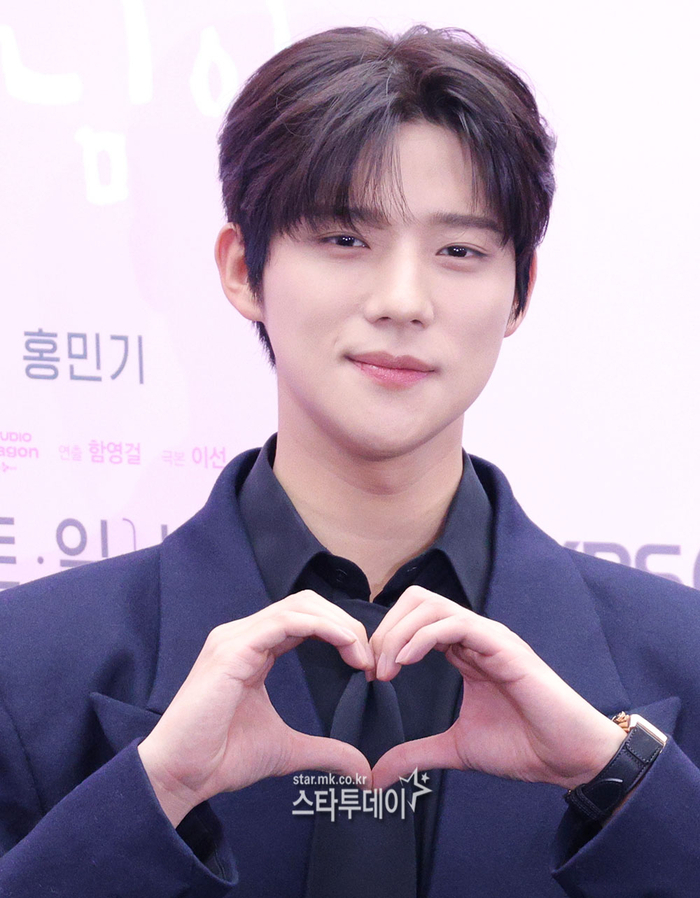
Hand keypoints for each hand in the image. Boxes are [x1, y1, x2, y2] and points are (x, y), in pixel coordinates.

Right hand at [138, 591, 372, 826]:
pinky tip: (345, 645)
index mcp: (253, 648)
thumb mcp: (287, 751)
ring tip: (361, 654)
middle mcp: (242, 635)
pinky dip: (321, 627)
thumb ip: (325, 751)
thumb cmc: (222, 758)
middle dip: (344, 622)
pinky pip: (285, 622)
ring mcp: (234, 638)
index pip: (304, 619)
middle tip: (369, 657)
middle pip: (306, 603)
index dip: (340, 631)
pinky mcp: (232, 649)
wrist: (182, 775)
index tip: (366, 663)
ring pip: (299, 606)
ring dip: (338, 624)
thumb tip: (362, 769)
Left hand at [369, 587, 625, 790]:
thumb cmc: (522, 746)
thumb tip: (375, 776)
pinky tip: (406, 661)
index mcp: (463, 650)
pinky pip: (455, 624)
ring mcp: (489, 637)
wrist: (567, 758)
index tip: (369, 675)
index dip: (385, 639)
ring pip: (432, 605)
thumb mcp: (455, 749)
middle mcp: (474, 635)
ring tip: (386, 669)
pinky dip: (423, 636)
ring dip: (399, 632)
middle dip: (386, 629)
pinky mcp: (502, 646)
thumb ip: (415, 754)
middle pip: (417, 601)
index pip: (414, 619)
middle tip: (373, 669)